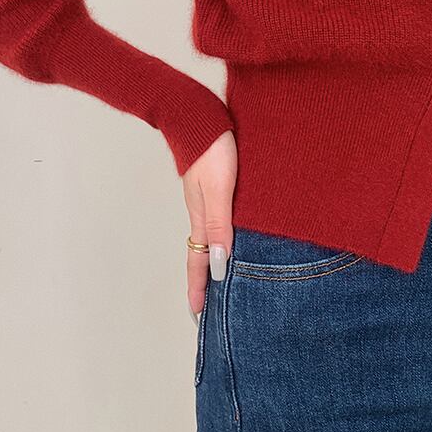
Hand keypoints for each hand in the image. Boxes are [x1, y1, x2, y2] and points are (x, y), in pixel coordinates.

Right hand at [182, 130, 237, 318]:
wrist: (201, 115)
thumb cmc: (212, 148)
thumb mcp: (219, 189)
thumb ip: (220, 225)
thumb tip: (221, 265)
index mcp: (201, 216)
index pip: (199, 261)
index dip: (199, 288)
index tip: (198, 316)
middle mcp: (203, 211)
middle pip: (203, 254)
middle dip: (205, 282)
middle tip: (209, 309)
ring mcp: (207, 198)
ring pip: (211, 237)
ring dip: (215, 261)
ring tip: (223, 281)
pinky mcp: (216, 186)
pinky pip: (219, 220)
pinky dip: (223, 238)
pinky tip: (233, 238)